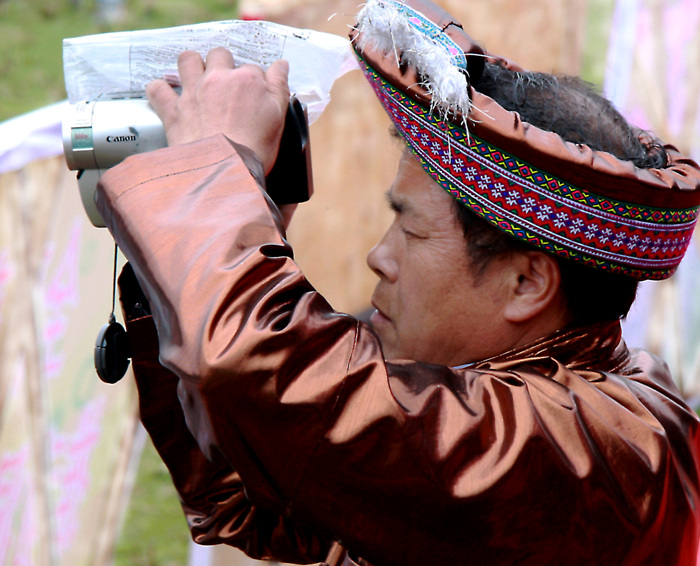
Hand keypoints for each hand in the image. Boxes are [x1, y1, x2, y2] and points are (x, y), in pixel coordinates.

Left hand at [146, 48, 289, 173]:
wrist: (224, 171)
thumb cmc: (254, 149)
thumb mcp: (278, 118)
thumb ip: (280, 87)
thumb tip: (281, 65)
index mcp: (247, 80)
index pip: (253, 69)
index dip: (254, 83)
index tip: (254, 97)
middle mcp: (218, 79)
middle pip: (219, 55)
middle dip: (222, 65)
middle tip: (226, 84)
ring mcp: (193, 92)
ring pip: (188, 59)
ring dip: (192, 65)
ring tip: (196, 78)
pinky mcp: (174, 110)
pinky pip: (158, 89)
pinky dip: (160, 90)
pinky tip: (167, 95)